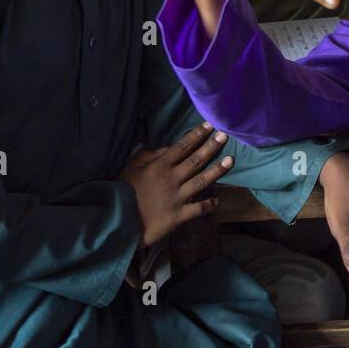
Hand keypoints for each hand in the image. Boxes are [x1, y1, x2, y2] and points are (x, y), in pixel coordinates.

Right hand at [119, 121, 233, 253]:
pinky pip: (198, 209)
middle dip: (211, 147)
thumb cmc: (121, 193)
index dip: (196, 135)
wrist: (117, 221)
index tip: (209, 125)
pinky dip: (209, 205)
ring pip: (202, 181)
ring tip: (231, 160)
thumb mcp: (129, 169)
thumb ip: (147, 156)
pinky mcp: (179, 216)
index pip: (182, 147)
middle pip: (196, 160)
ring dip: (217, 170)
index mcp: (159, 166)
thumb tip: (165, 148)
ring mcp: (177, 198)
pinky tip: (218, 201)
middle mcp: (172, 179)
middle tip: (225, 135)